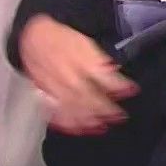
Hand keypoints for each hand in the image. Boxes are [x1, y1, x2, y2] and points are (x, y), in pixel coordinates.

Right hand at [17, 15, 136, 131]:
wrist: (34, 36)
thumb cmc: (63, 40)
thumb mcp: (86, 44)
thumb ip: (101, 62)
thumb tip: (114, 73)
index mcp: (81, 60)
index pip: (103, 77)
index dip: (119, 85)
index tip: (131, 91)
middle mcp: (68, 75)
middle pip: (89, 96)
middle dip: (106, 108)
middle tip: (120, 116)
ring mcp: (55, 86)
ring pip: (74, 107)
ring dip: (89, 119)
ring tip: (102, 126)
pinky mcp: (44, 94)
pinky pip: (56, 112)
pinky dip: (67, 122)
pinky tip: (78, 128)